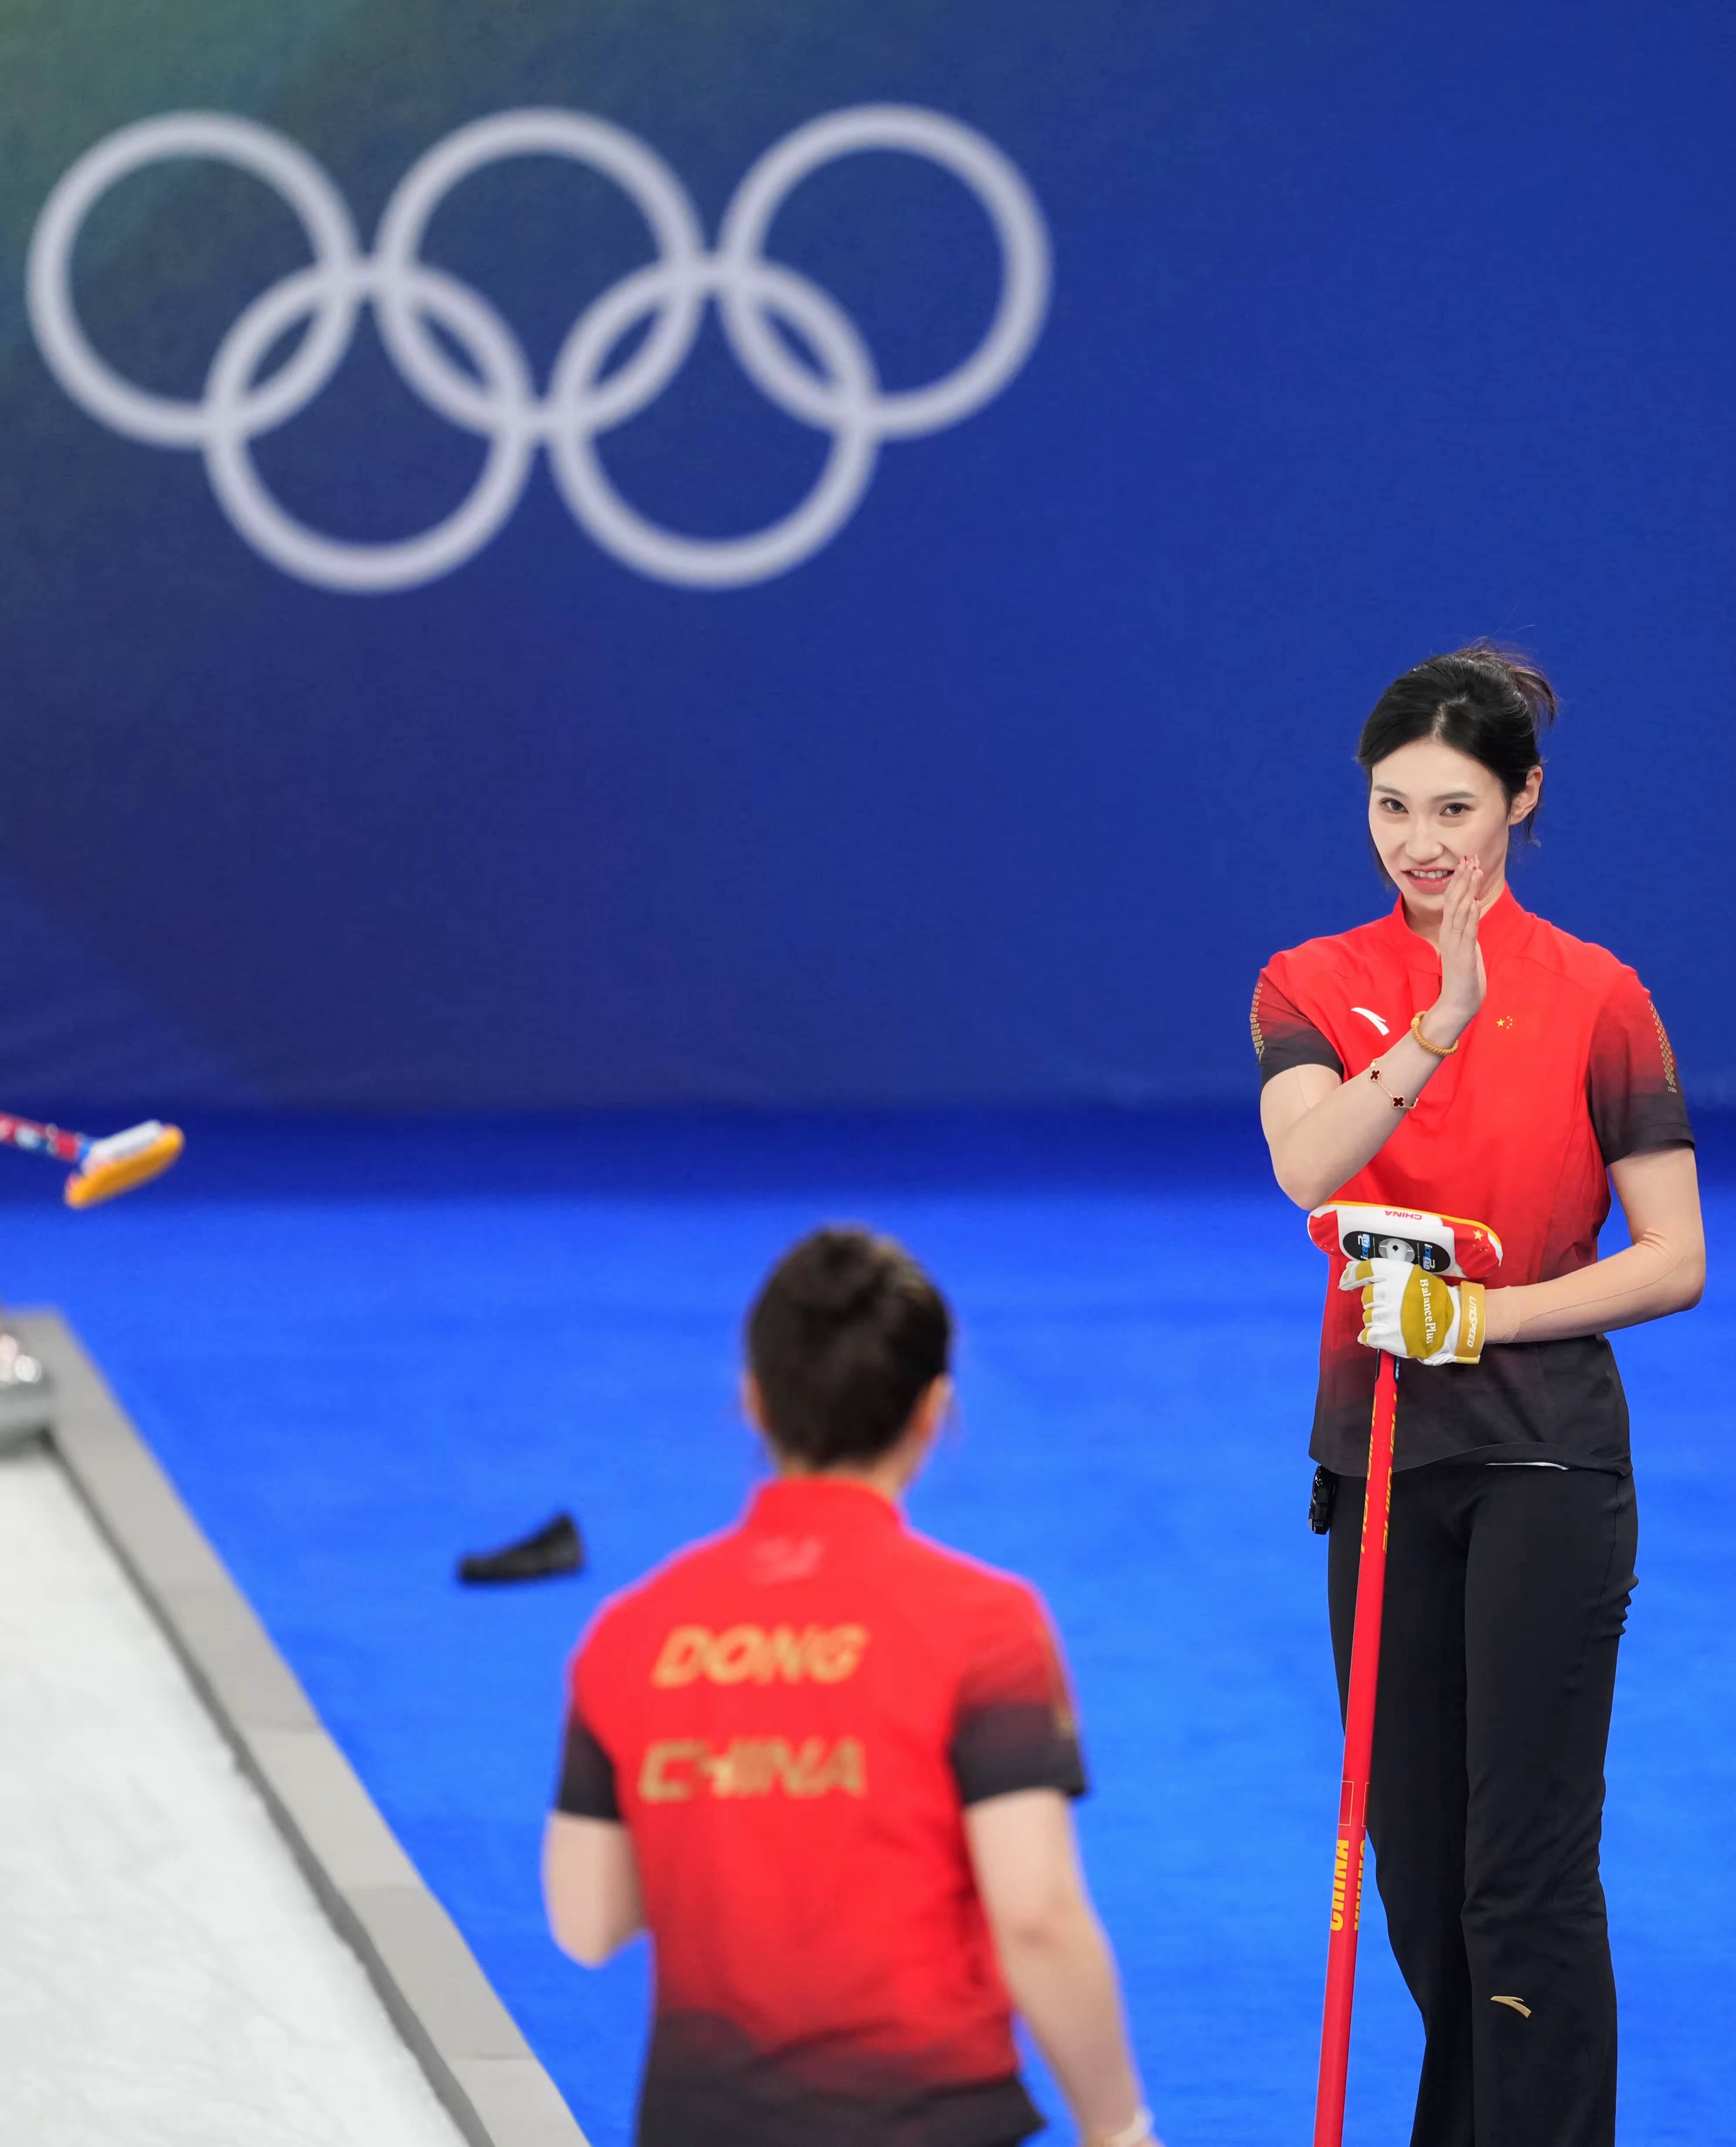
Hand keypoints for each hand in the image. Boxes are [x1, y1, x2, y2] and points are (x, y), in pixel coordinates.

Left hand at [1339, 1256, 1486, 1364]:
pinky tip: (1382, 1334)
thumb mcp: (1410, 1276)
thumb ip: (1381, 1272)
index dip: (1353, 1275)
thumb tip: (1348, 1270)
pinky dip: (1371, 1336)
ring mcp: (1389, 1315)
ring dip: (1377, 1320)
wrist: (1453, 1324)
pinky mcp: (1389, 1336)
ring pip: (1368, 1317)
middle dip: (1376, 1303)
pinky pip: (1367, 1335)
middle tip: (1393, 1308)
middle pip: (1367, 1297)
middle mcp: (1391, 1292)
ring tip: (1395, 1322)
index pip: (1367, 1269)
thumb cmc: (1431, 1298)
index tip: (1345, 1283)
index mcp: (1398, 1274)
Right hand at [1430, 852, 1485, 1039]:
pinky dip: (1469, 917)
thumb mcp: (1467, 949)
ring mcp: (1455, 945)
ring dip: (1466, 890)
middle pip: (1455, 901)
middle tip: (1469, 857)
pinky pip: (1466, 933)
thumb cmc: (1464, 979)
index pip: (1454, 901)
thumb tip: (1471, 914)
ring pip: (1459, 912)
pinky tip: (1472, 902)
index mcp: (1451, 933)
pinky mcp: (1462, 956)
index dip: (1460, 881)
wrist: (1458, 1005)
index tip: (1467, 862)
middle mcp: (1450, 935)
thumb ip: (1467, 931)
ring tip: (1473, 871)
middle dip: (1463, 878)